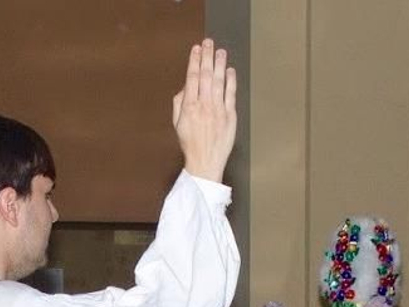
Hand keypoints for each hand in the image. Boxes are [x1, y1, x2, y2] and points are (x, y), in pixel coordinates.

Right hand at [172, 40, 237, 182]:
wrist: (205, 162)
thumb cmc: (190, 143)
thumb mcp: (177, 123)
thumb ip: (180, 102)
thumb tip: (186, 85)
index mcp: (189, 106)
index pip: (192, 78)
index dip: (194, 61)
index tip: (196, 49)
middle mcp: (204, 106)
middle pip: (205, 76)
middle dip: (207, 57)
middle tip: (208, 43)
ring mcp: (218, 110)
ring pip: (219, 82)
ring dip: (220, 64)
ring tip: (220, 51)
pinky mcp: (230, 116)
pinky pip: (231, 95)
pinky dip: (231, 81)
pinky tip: (230, 70)